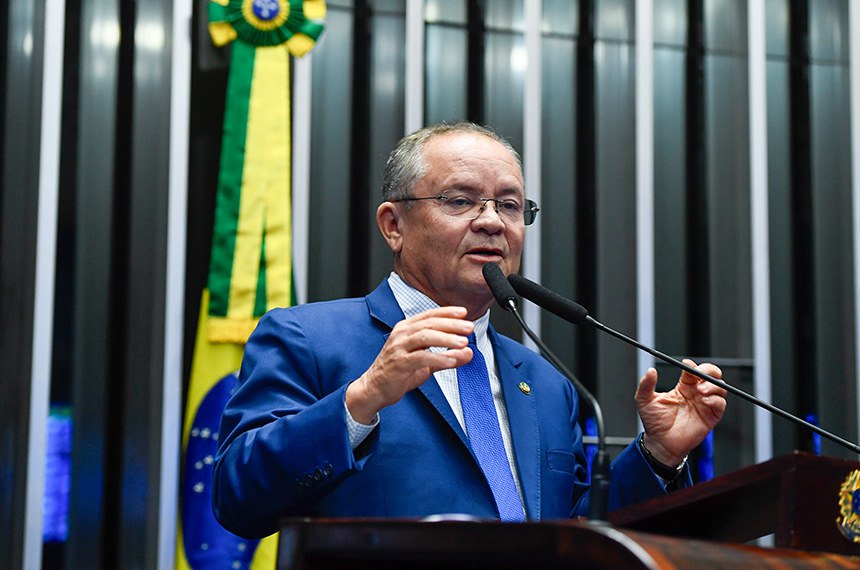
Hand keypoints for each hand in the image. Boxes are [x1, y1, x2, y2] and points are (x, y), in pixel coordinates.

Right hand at [346, 306, 474, 423]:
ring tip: (463, 342)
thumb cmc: (399, 372)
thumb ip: (447, 356)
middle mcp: (402, 335)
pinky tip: (451, 360)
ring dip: (446, 338)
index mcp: (406, 329)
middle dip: (451, 324)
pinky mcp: (399, 363)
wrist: (375, 388)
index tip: (464, 313)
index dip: (447, 312)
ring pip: (424, 337)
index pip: (429, 315)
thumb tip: (469, 353)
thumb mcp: (427, 363)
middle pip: (429, 324)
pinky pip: (421, 358)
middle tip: (468, 327)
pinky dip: (438, 358)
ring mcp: (399, 348)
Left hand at [634, 359, 727, 466]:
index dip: (692, 365)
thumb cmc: (654, 423)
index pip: (693, 370)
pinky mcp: (711, 416)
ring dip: (713, 385)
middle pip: (711, 374)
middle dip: (709, 370)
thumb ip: (646, 385)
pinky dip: (715, 399)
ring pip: (719, 387)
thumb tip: (650, 370)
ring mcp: (705, 404)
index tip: (686, 365)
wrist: (661, 443)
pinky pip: (720, 404)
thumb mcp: (644, 400)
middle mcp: (696, 393)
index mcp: (683, 386)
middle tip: (700, 374)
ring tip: (700, 390)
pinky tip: (704, 401)